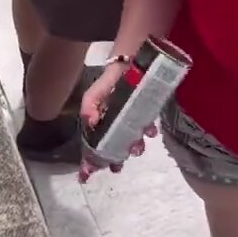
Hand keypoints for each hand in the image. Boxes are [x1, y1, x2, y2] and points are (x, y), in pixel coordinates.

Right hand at [77, 64, 157, 181]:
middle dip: (115, 159)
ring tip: (136, 149)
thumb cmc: (110, 80)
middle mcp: (114, 124)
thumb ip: (89, 107)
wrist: (130, 61)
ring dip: (134, 147)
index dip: (89, 160)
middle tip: (117, 167)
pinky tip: (151, 131)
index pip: (92, 145)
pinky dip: (149, 131)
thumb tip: (90, 122)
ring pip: (131, 140)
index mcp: (99, 122)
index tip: (87, 174)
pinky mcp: (145, 114)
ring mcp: (130, 120)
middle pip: (113, 147)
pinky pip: (147, 127)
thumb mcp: (95, 93)